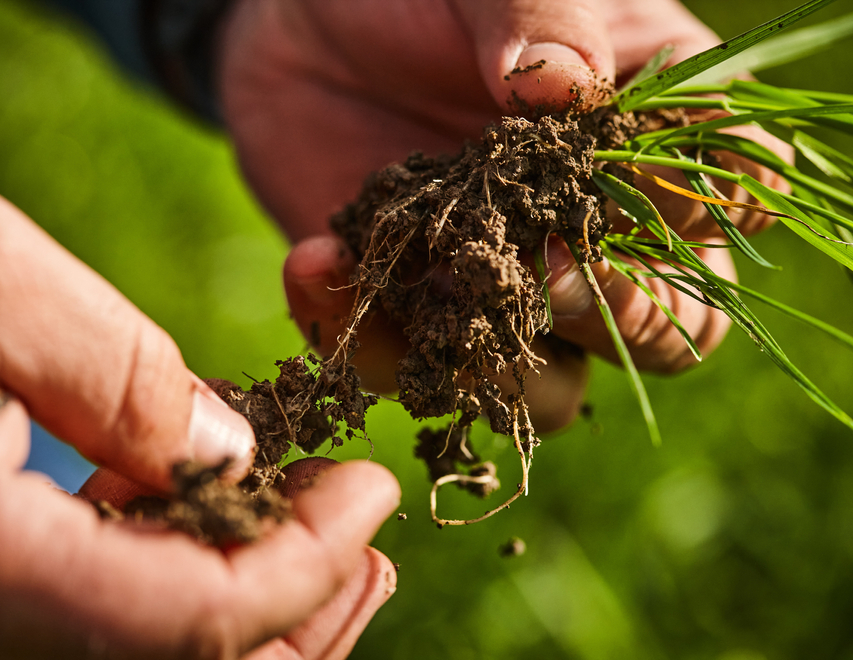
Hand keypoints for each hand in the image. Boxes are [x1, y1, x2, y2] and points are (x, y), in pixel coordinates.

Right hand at [0, 181, 398, 658]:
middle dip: (304, 611)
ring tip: (337, 551)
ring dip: (262, 615)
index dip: (310, 562)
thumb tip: (232, 455)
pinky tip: (221, 527)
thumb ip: (123, 378)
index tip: (372, 490)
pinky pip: (100, 624)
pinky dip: (183, 589)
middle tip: (368, 540)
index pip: (199, 624)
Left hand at [218, 0, 788, 429]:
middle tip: (552, 270)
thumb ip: (537, 20)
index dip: (698, 208)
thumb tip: (564, 90)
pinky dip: (371, 341)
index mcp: (648, 139)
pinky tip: (316, 260)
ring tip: (430, 283)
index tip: (620, 183)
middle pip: (671, 331)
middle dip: (622, 317)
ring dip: (497, 363)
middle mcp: (596, 235)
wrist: (305, 34)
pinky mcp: (425, 319)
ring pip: (553, 389)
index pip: (727, 195)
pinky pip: (418, 374)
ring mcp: (512, 291)